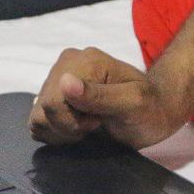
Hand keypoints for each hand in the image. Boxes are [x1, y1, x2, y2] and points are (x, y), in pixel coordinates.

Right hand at [27, 45, 187, 149]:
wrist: (156, 112)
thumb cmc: (150, 107)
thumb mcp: (133, 103)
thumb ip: (100, 95)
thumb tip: (65, 82)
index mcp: (84, 60)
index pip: (53, 101)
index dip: (72, 121)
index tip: (98, 121)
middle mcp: (67, 65)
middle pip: (43, 109)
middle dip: (67, 126)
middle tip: (95, 124)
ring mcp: (59, 81)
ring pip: (38, 117)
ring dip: (61, 131)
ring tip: (87, 126)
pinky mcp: (56, 97)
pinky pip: (38, 121)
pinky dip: (56, 132)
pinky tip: (78, 129)